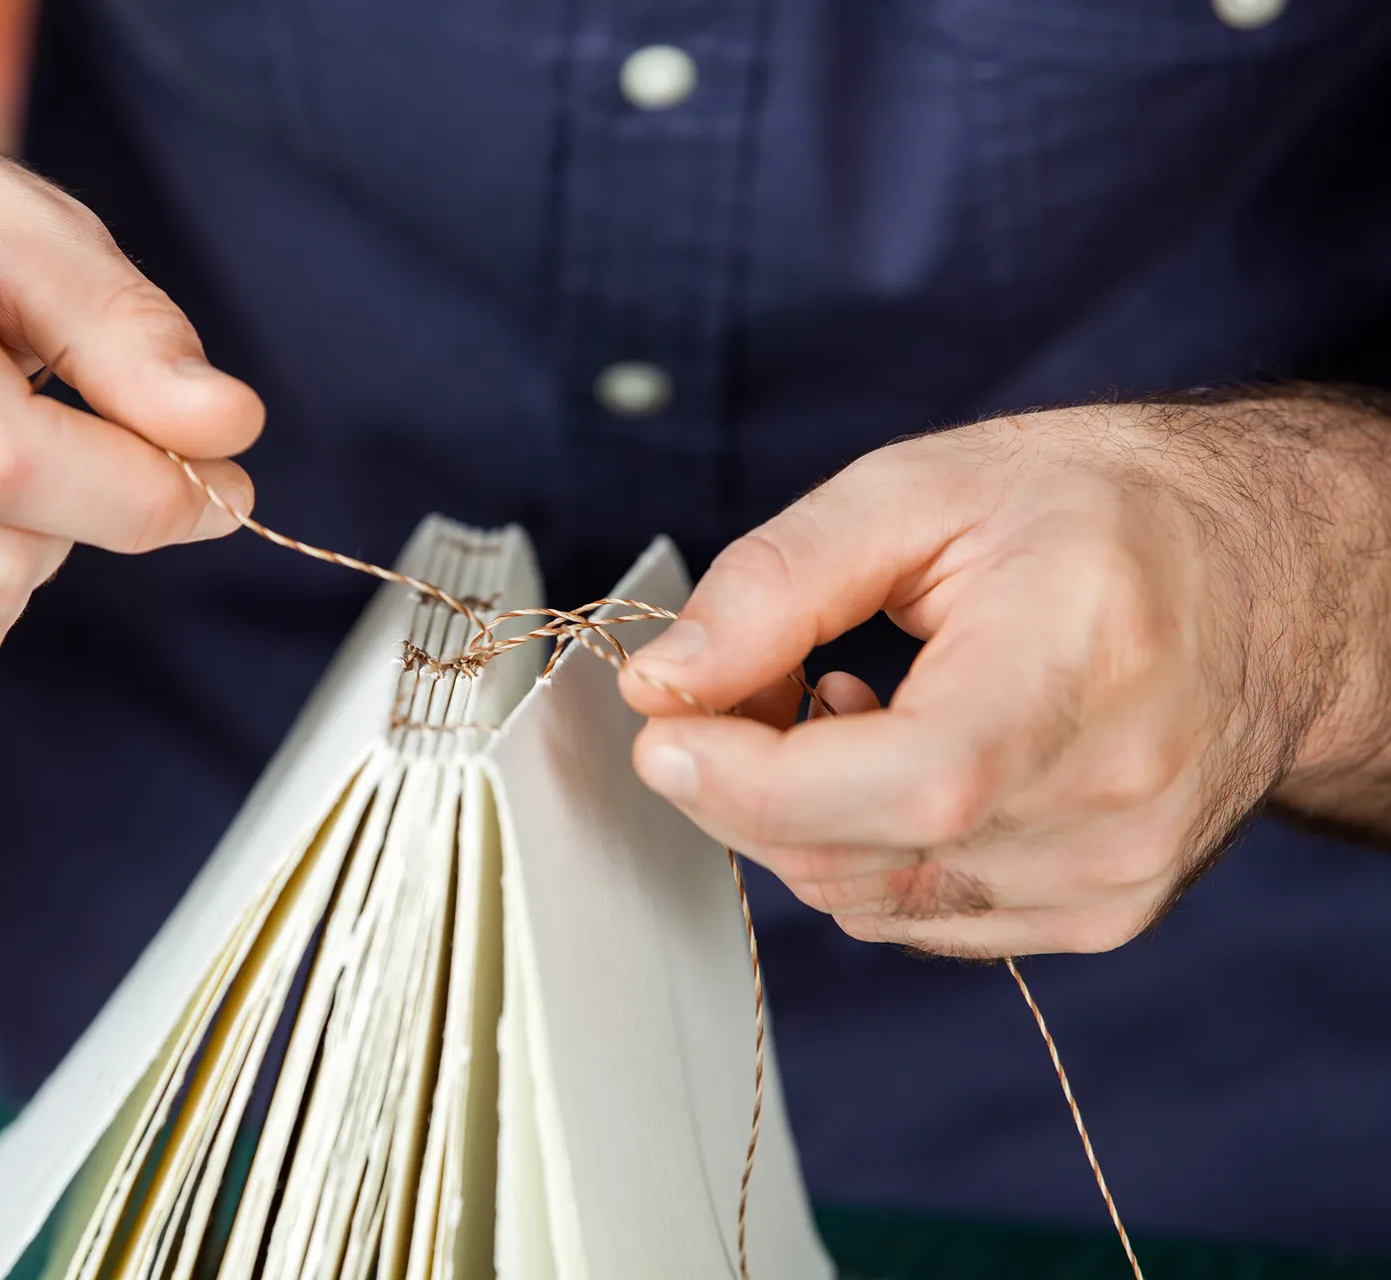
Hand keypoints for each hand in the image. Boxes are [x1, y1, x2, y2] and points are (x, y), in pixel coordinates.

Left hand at [620, 396, 1390, 956]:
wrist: (1267, 574)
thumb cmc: (1102, 510)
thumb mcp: (921, 489)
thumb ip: (776, 584)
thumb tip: (661, 684)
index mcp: (1077, 677)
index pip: (895, 787)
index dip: (743, 776)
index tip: (663, 723)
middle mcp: (1107, 810)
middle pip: (850, 857)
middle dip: (743, 780)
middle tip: (744, 677)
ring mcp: (1108, 883)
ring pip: (862, 900)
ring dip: (800, 812)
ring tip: (844, 696)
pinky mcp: (1097, 917)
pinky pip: (911, 917)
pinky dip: (862, 846)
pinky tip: (899, 755)